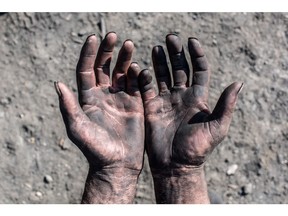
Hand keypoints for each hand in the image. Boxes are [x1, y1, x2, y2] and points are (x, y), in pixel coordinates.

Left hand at [55, 32, 143, 202]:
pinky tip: (138, 67)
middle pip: (104, 67)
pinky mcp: (135, 104)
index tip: (94, 38)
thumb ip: (68, 106)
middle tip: (113, 36)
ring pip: (122, 72)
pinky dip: (138, 74)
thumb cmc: (95, 149)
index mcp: (88, 98)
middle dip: (108, 51)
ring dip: (125, 58)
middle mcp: (103, 95)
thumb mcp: (77, 128)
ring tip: (129, 44)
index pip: (86, 70)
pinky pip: (136, 85)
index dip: (89, 54)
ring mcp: (120, 98)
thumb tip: (57, 83)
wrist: (117, 164)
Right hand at [137, 34, 242, 202]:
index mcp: (197, 98)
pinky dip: (143, 78)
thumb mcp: (217, 127)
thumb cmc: (197, 149)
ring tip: (157, 47)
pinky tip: (141, 68)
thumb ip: (226, 105)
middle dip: (175, 53)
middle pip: (179, 68)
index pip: (199, 70)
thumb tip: (239, 83)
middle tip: (170, 38)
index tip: (191, 41)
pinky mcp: (151, 108)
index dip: (196, 55)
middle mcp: (181, 96)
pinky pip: (146, 89)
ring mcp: (165, 101)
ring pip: (162, 75)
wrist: (175, 165)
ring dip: (159, 61)